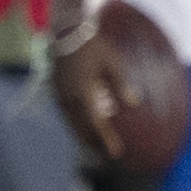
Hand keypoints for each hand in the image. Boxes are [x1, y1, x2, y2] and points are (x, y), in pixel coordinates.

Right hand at [53, 35, 125, 165]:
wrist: (66, 33)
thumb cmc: (93, 46)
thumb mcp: (112, 63)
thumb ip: (121, 85)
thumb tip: (134, 104)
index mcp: (84, 92)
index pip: (97, 123)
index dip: (106, 140)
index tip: (116, 154)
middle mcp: (70, 97)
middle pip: (82, 129)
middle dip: (95, 144)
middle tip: (108, 157)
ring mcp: (61, 95)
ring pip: (72, 124)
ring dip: (84, 137)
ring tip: (97, 148)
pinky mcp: (57, 91)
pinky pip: (67, 115)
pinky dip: (76, 125)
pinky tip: (85, 129)